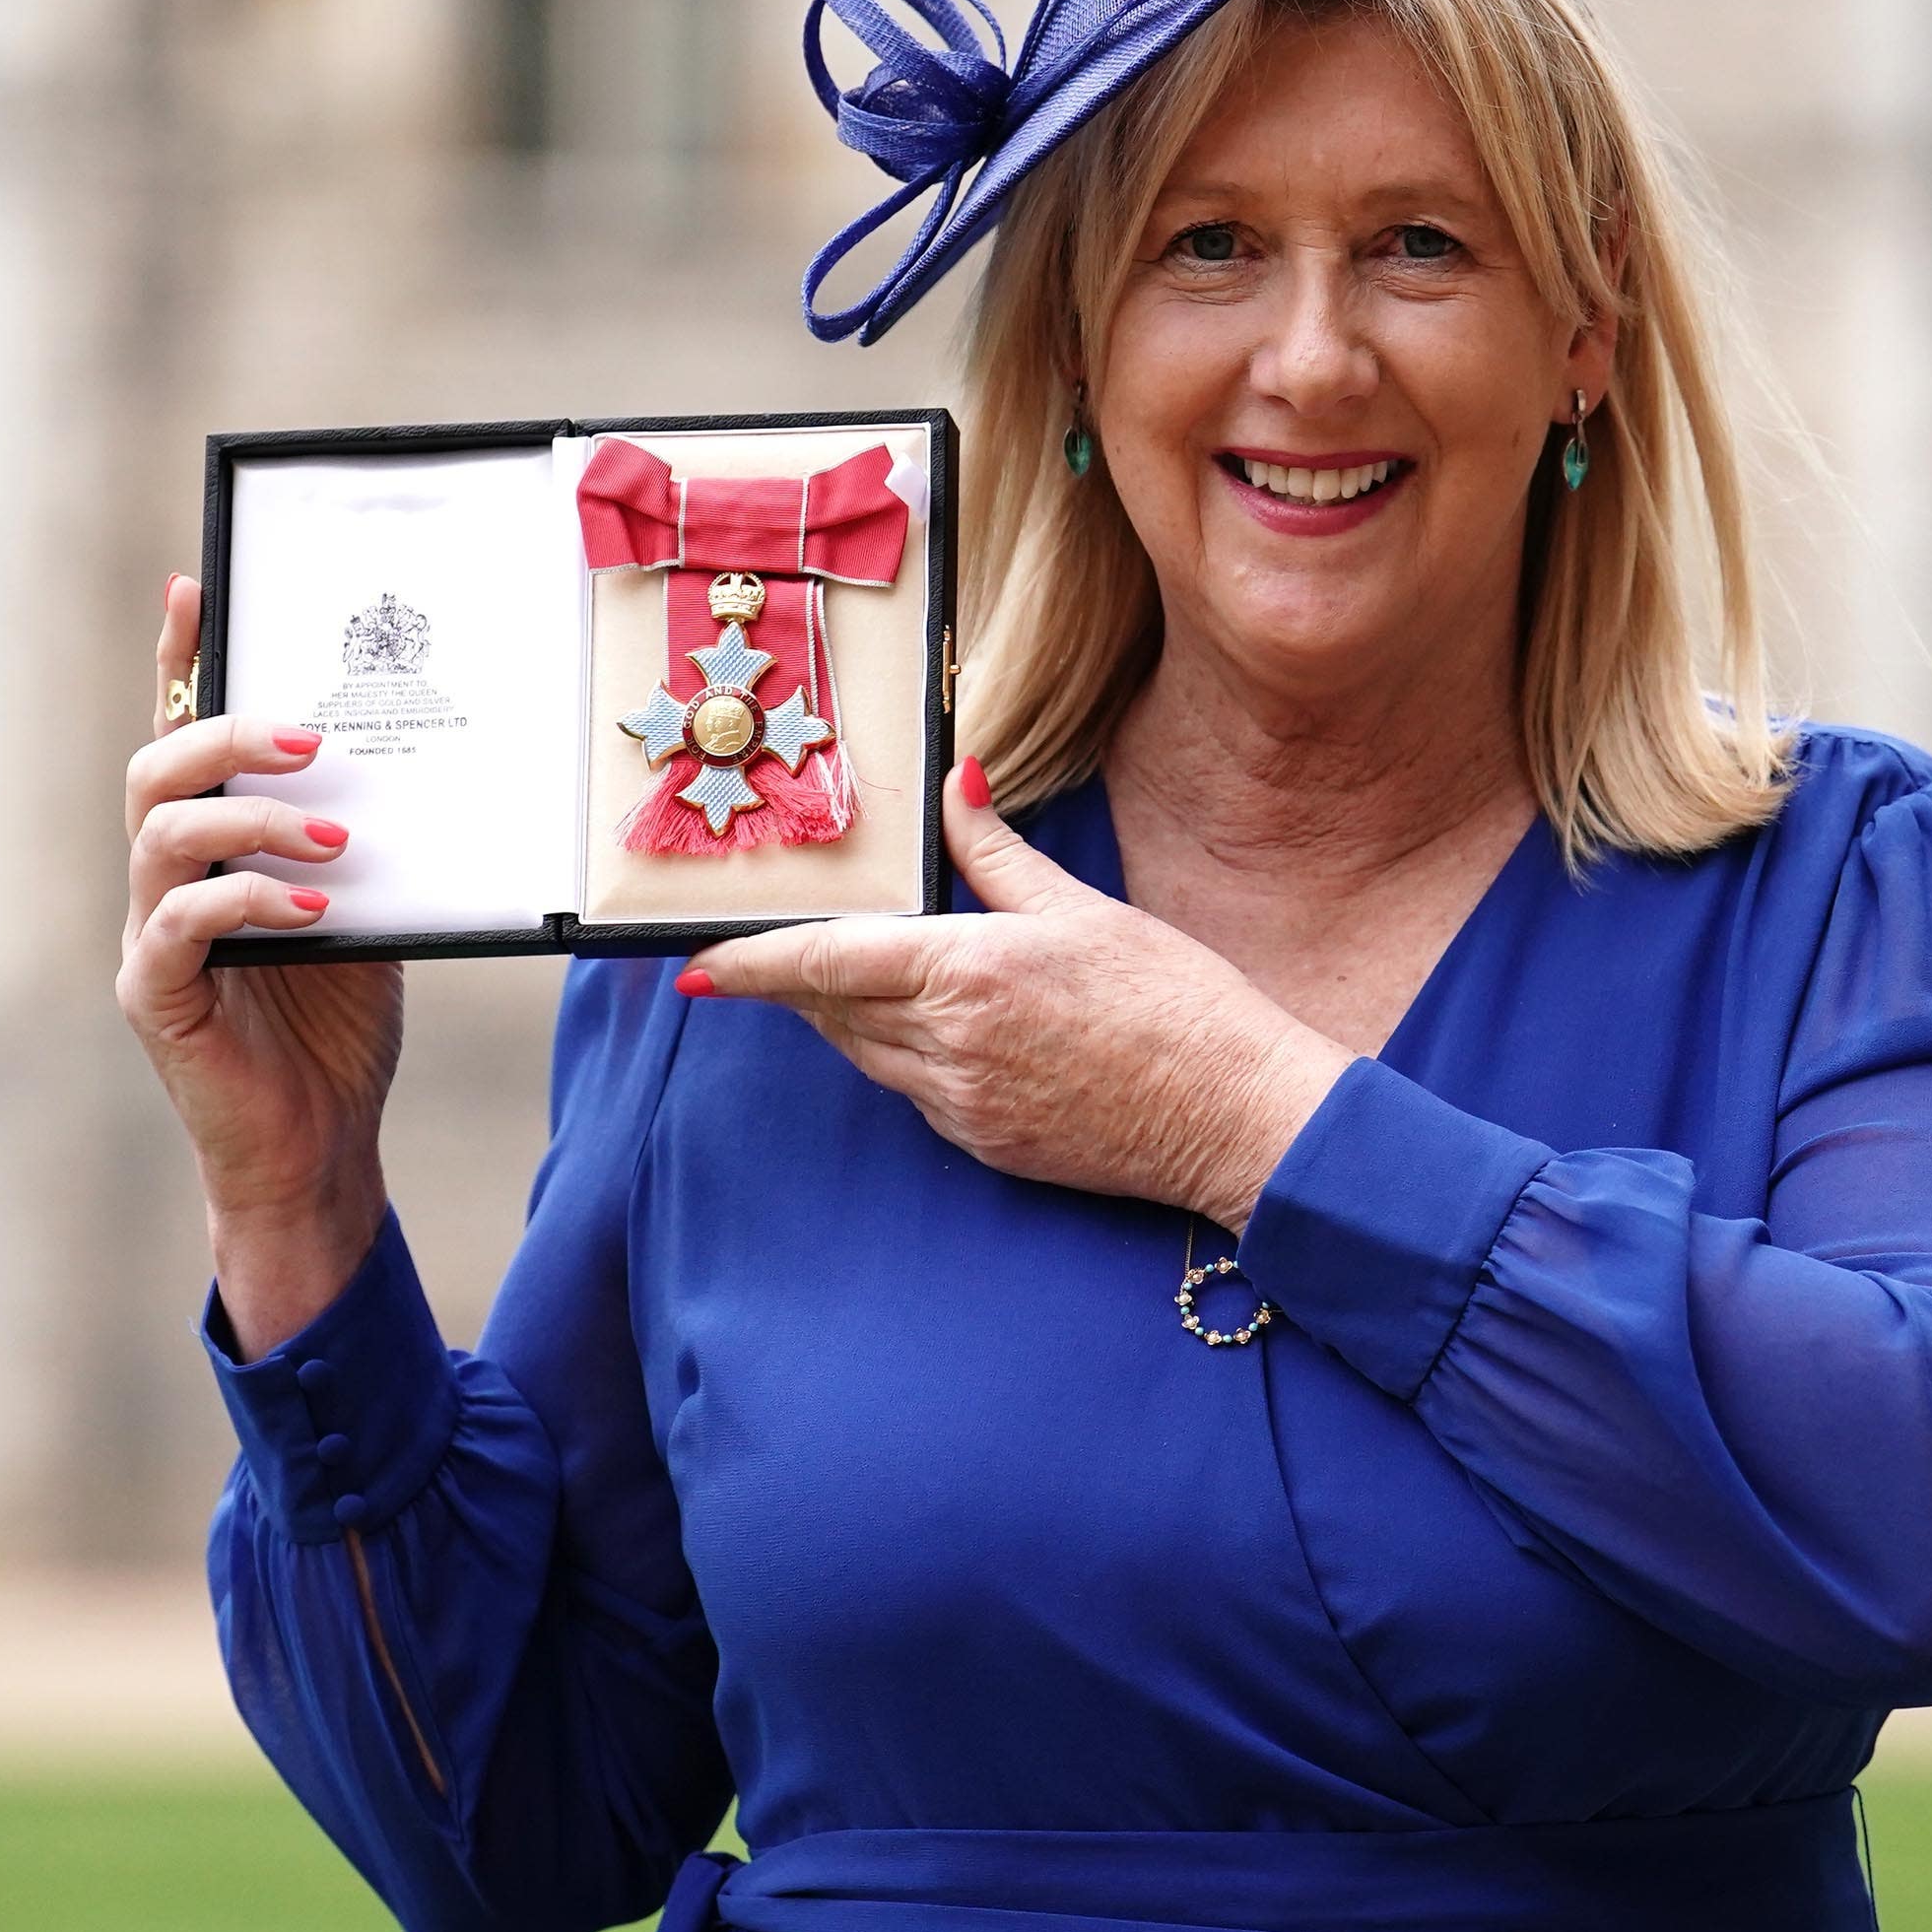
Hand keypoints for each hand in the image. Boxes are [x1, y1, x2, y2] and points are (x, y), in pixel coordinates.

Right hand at [119, 572, 403, 1350]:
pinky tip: (312, 909)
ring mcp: (149, 937)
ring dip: (248, 815)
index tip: (195, 586)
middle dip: (226, 730)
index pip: (181, 734)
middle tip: (313, 734)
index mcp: (211, 848)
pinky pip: (178, 927)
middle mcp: (163, 881)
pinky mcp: (156, 999)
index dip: (177, 661)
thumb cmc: (336, 1028)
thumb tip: (422, 759)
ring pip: (158, 833)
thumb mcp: (369, 912)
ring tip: (332, 829)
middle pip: (155, 767)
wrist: (317, 1149)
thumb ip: (368, 842)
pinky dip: (245, 902)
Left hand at [688, 766, 1350, 1229]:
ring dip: (852, 1018)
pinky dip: (909, 1058)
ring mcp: (962, 1105)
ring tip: (873, 979)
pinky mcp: (985, 1144)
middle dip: (803, 982)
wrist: (1235, 1113)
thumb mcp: (1081, 907)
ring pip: (868, 1055)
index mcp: (965, 972)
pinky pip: (916, 1095)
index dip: (750, 966)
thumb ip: (996, 852)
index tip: (696, 965)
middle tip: (783, 950)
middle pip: (833, 1012)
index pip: (823, 963)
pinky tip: (954, 1033)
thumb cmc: (1175, 1001)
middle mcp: (947, 1046)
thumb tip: (956, 787)